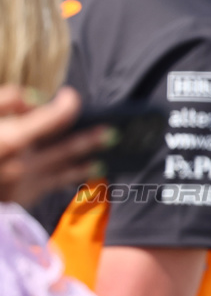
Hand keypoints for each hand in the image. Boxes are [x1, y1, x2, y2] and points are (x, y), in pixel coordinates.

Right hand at [0, 85, 105, 205]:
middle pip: (66, 147)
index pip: (52, 119)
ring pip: (64, 169)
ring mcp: (23, 184)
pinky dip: (72, 175)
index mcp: (10, 141)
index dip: (66, 105)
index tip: (70, 96)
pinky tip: (88, 168)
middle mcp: (22, 164)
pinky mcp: (20, 199)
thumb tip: (35, 98)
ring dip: (88, 159)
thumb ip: (4, 103)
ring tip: (107, 150)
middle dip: (91, 137)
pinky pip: (53, 185)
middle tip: (114, 129)